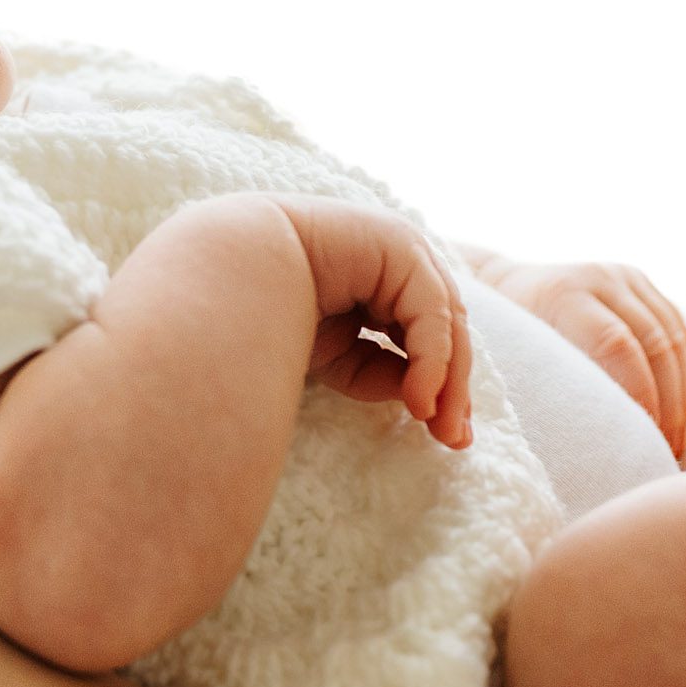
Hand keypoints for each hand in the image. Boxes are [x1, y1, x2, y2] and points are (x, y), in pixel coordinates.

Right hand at [271, 196, 473, 447]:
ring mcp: (402, 247)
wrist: (230, 271)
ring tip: (442, 427)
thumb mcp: (336, 354)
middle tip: (454, 439)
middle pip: (443, 330)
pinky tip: (420, 400)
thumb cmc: (271, 309)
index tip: (444, 433)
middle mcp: (397, 259)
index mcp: (380, 278)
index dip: (437, 383)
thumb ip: (380, 372)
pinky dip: (432, 360)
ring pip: (446, 321)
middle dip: (451, 387)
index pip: (424, 334)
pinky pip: (431, 312)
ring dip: (448, 379)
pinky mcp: (401, 247)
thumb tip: (424, 398)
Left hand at [478, 257, 685, 456]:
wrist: (504, 287)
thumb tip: (591, 443)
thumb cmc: (505, 340)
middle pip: (655, 341)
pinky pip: (679, 329)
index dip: (639, 393)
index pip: (616, 344)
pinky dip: (683, 372)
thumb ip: (549, 386)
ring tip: (677, 438)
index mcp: (563, 292)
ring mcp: (625, 276)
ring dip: (681, 392)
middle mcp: (599, 276)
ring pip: (676, 336)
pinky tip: (678, 410)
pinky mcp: (642, 284)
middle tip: (666, 449)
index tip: (645, 438)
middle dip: (668, 401)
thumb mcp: (516, 358)